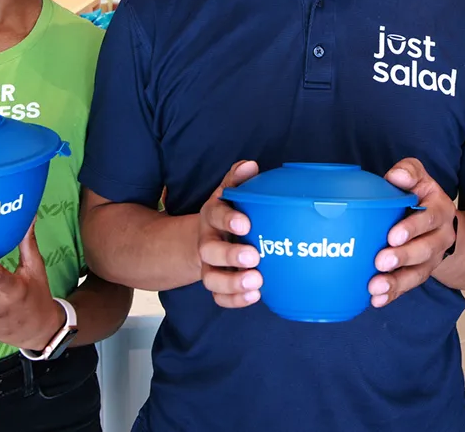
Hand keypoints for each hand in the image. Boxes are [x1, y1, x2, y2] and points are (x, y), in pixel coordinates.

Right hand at [199, 160, 262, 308]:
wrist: (209, 236)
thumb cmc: (229, 211)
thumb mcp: (230, 192)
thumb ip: (238, 179)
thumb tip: (250, 165)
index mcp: (212, 215)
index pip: (215, 215)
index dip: (228, 220)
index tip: (245, 223)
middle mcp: (207, 242)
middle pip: (209, 251)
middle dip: (230, 256)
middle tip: (254, 257)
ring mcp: (209, 265)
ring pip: (212, 279)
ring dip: (233, 283)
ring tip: (257, 282)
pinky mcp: (216, 284)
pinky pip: (219, 297)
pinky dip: (234, 300)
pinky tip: (255, 296)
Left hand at [368, 159, 456, 308]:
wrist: (440, 225)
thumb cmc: (421, 197)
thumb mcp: (420, 179)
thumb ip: (409, 172)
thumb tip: (396, 176)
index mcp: (440, 209)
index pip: (431, 218)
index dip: (413, 228)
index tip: (392, 235)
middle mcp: (440, 237)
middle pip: (425, 249)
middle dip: (403, 257)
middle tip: (381, 261)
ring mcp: (431, 259)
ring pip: (418, 273)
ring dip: (397, 282)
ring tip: (375, 287)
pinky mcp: (420, 273)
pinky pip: (408, 286)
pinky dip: (393, 295)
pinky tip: (376, 300)